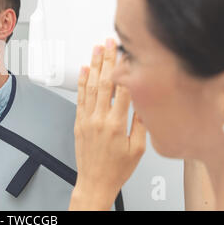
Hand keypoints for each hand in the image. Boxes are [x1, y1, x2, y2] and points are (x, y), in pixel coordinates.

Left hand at [69, 39, 145, 210]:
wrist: (95, 182)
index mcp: (116, 124)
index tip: (129, 54)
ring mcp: (86, 119)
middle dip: (108, 60)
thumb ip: (141, 124)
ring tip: (97, 49)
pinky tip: (84, 69)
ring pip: (90, 86)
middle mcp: (99, 119)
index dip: (126, 69)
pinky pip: (80, 97)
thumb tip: (145, 102)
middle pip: (105, 83)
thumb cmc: (116, 169)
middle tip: (111, 42)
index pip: (122, 90)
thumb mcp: (137, 149)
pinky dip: (81, 82)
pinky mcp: (79, 122)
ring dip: (94, 66)